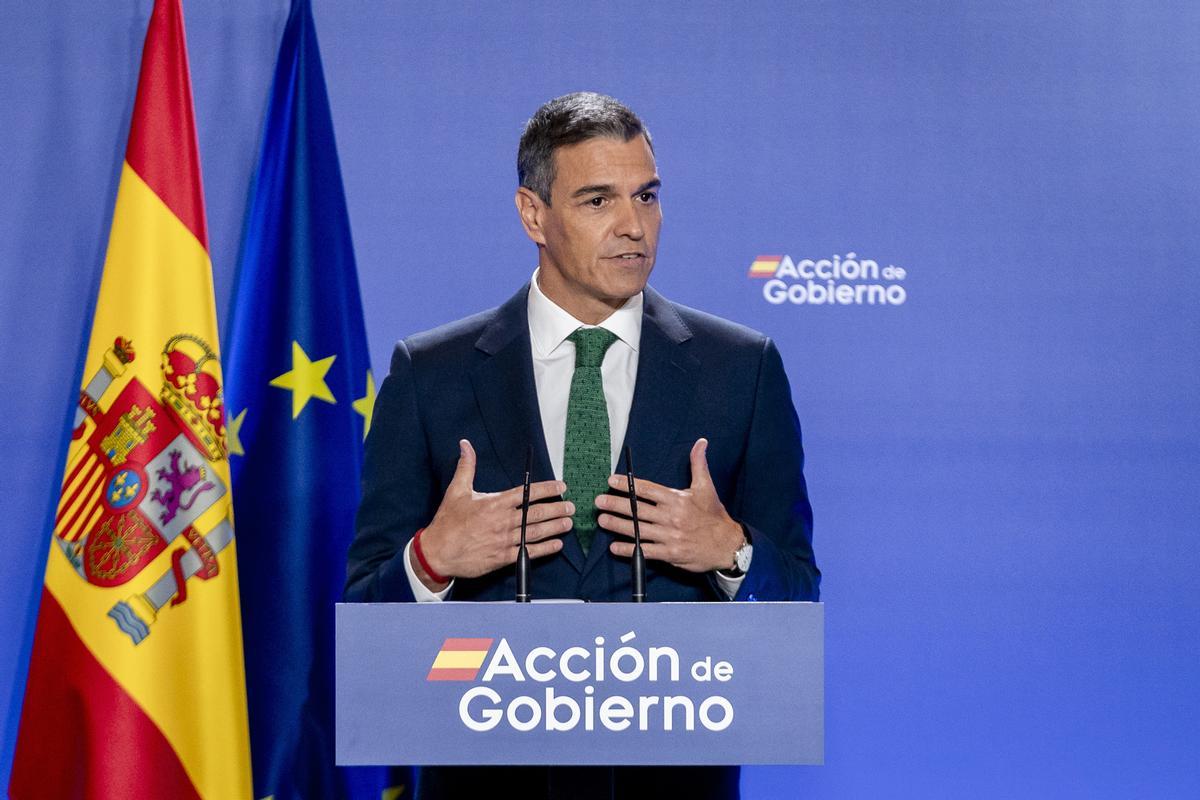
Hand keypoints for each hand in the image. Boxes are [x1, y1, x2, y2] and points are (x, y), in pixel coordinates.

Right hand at [413, 439, 572, 589]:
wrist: (438, 552)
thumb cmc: (448, 522)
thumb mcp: (457, 491)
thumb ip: (466, 467)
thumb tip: (465, 445)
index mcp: (495, 503)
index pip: (527, 493)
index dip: (547, 489)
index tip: (561, 487)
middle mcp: (503, 521)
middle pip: (537, 513)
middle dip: (557, 509)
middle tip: (571, 507)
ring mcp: (504, 540)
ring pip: (536, 532)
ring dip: (555, 527)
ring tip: (568, 523)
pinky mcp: (503, 557)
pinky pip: (529, 552)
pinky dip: (545, 548)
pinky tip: (556, 544)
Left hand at [597, 438, 743, 573]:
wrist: (728, 545)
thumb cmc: (714, 516)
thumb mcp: (706, 487)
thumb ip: (698, 464)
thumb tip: (700, 442)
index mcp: (677, 499)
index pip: (647, 489)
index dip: (627, 485)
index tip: (611, 481)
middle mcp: (671, 517)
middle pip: (638, 509)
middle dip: (616, 504)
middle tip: (598, 501)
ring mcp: (670, 536)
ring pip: (638, 529)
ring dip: (617, 525)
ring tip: (602, 520)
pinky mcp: (670, 554)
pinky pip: (645, 550)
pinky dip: (629, 549)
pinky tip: (615, 547)